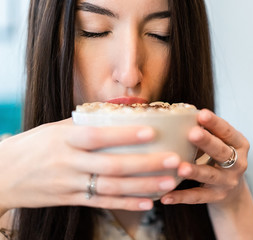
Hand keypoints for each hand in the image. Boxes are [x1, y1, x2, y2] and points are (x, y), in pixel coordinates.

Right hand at [0, 118, 179, 212]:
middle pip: (111, 165)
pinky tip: (148, 203)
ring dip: (143, 187)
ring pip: (111, 187)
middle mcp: (68, 163)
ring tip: (168, 183)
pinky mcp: (71, 200)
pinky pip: (102, 203)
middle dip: (145, 164)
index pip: (97, 136)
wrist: (3, 176)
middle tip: (173, 161)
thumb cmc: (33, 146)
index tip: (152, 132)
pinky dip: (126, 203)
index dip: (124, 135)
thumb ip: (85, 123)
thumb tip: (119, 110)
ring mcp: (70, 184)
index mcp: (64, 139)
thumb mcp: (54, 129)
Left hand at [160, 109, 248, 207]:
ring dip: (195, 171)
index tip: (201, 114)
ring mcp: (228, 182)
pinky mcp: (217, 197)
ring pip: (210, 175)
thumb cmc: (220, 159)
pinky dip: (181, 197)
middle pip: (221, 152)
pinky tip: (166, 196)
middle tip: (193, 133)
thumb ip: (207, 131)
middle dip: (207, 142)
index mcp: (239, 145)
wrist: (234, 192)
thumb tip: (180, 114)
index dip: (215, 123)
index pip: (227, 131)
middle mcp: (238, 163)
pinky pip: (197, 197)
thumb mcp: (221, 144)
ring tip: (180, 168)